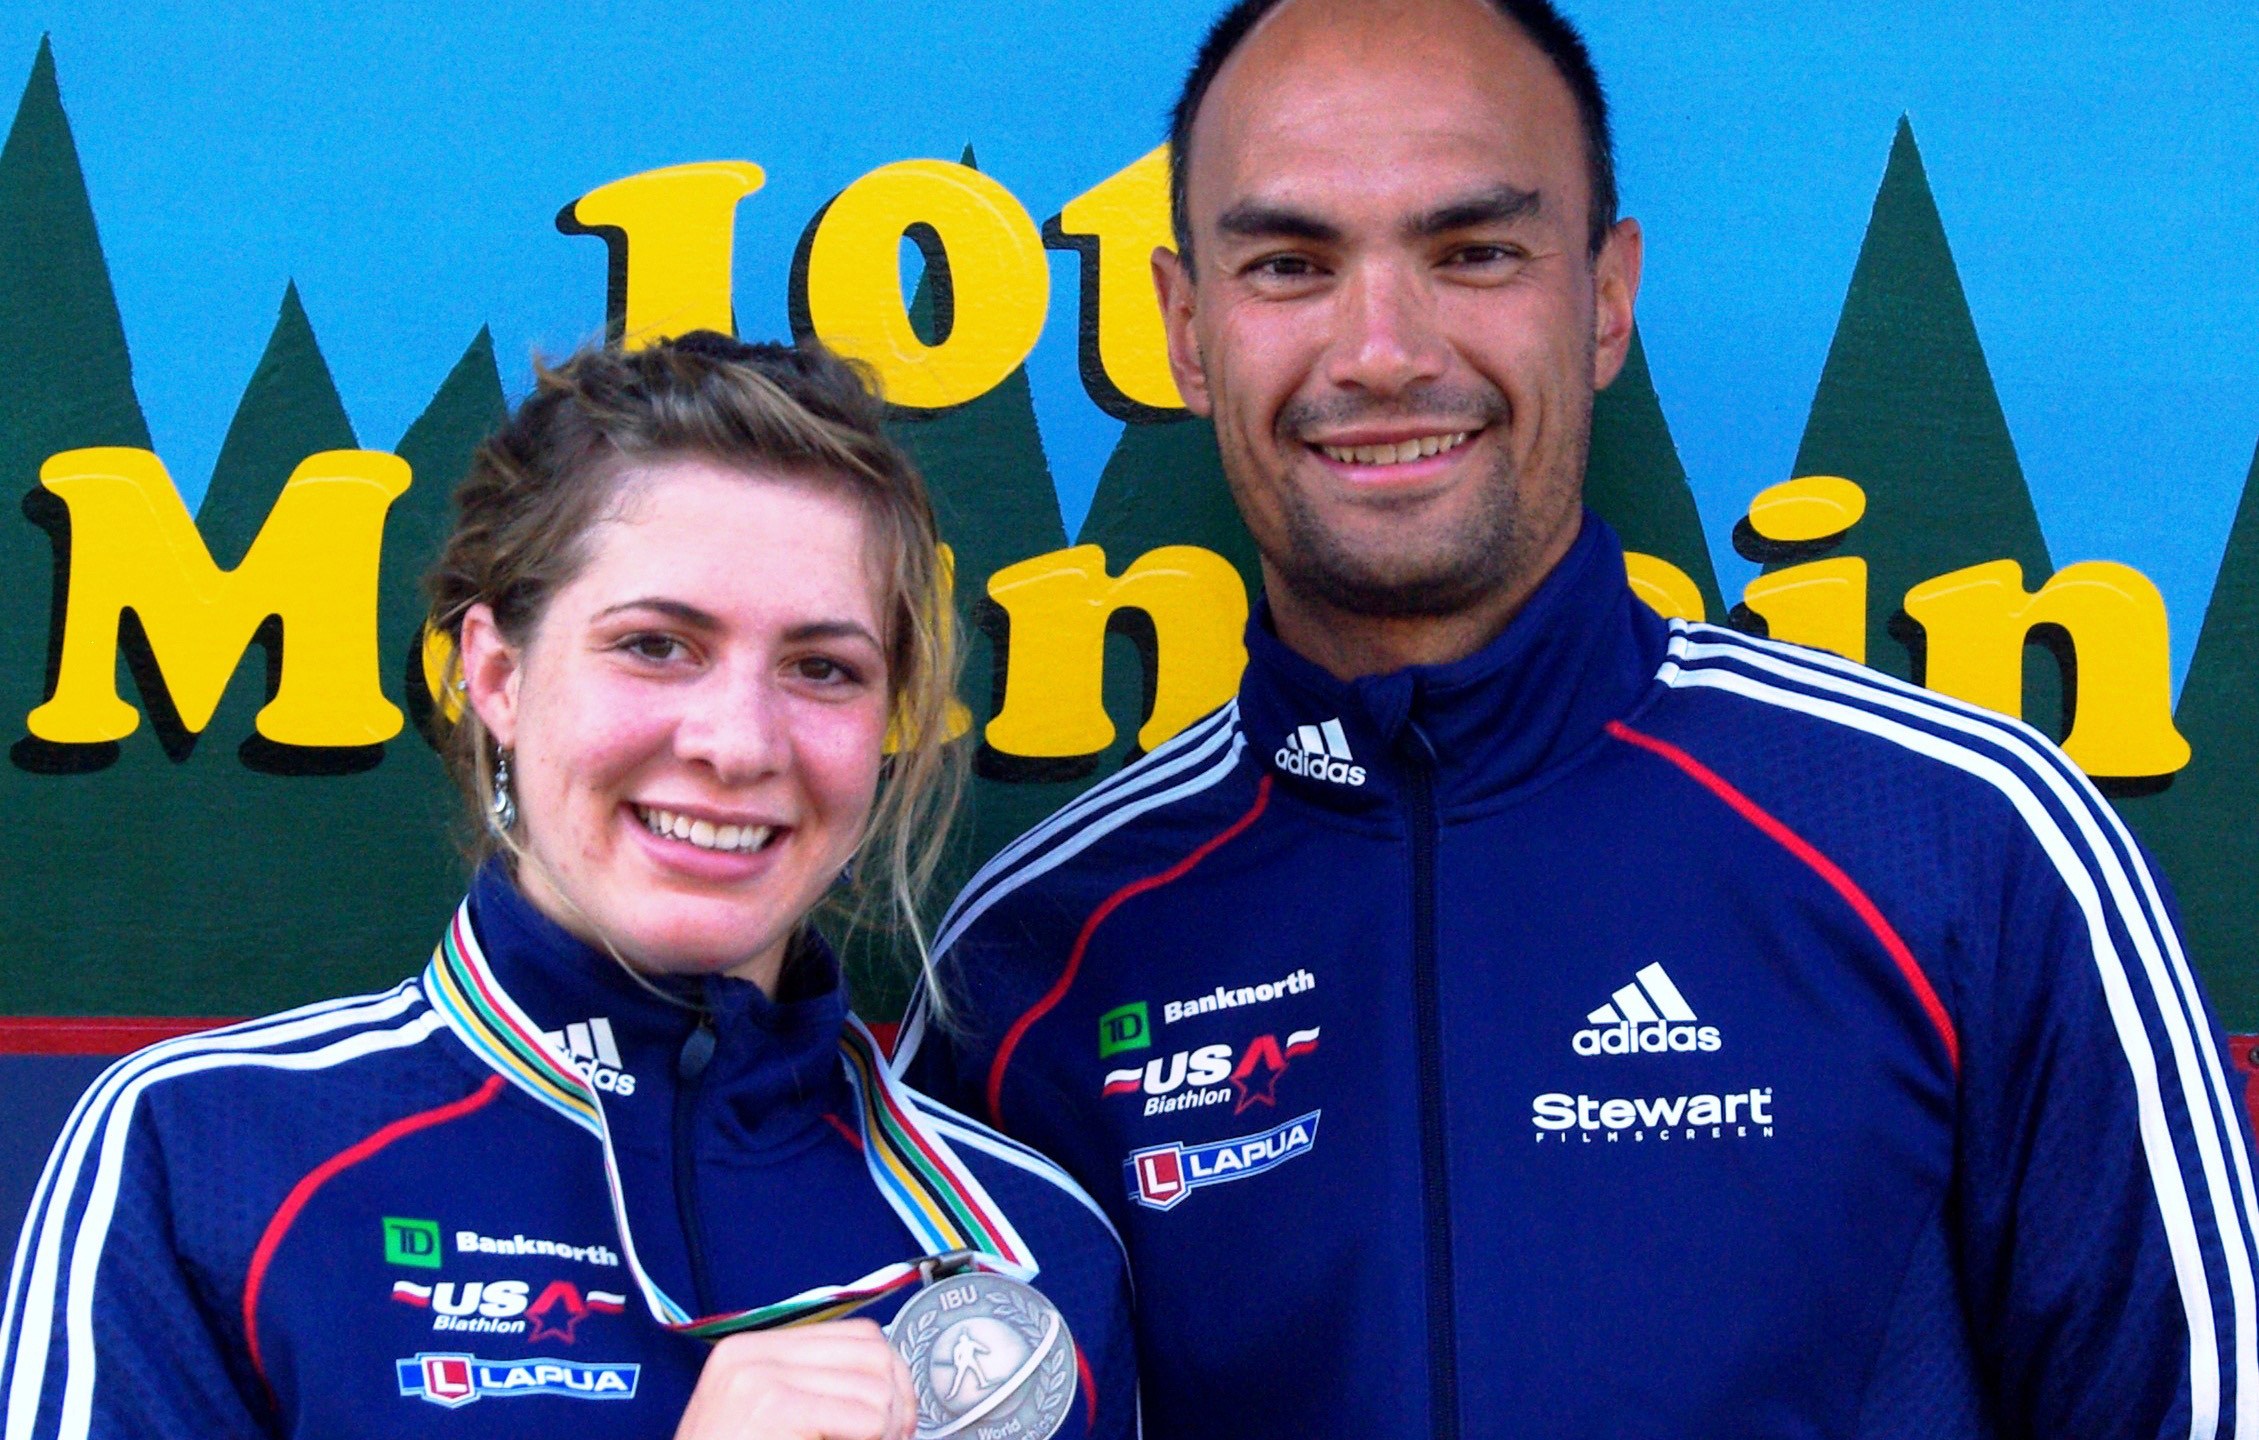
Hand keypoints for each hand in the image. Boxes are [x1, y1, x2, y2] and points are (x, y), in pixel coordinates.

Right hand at [673, 1320, 918, 1439]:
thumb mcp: (768, 1418)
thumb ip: (814, 1391)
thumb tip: (891, 1384)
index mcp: (752, 1349)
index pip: (858, 1335)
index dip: (891, 1376)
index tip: (896, 1419)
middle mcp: (752, 1353)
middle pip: (872, 1353)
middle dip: (897, 1401)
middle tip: (893, 1438)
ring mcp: (758, 1377)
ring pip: (874, 1387)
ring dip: (886, 1428)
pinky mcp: (771, 1407)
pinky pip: (863, 1417)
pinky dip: (873, 1439)